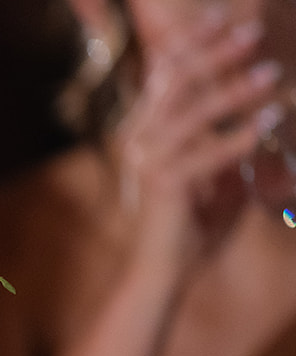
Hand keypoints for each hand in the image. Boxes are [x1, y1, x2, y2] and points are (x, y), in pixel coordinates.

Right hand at [115, 14, 280, 267]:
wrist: (162, 272)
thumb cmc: (189, 225)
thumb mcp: (215, 173)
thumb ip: (228, 142)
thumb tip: (262, 111)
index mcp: (146, 131)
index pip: (165, 75)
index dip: (192, 43)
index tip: (221, 16)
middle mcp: (140, 141)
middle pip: (176, 84)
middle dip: (214, 54)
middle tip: (251, 33)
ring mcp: (148, 163)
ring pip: (192, 114)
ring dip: (234, 91)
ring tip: (271, 74)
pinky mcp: (162, 187)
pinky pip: (206, 154)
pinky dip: (239, 137)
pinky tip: (269, 122)